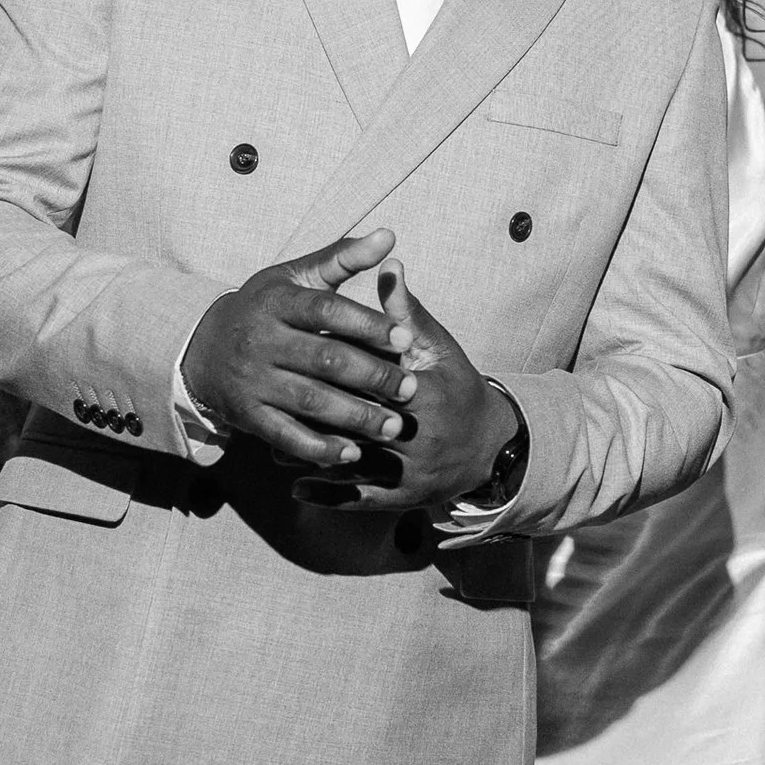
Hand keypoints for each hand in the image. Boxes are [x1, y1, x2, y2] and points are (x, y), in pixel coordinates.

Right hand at [179, 228, 418, 470]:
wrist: (203, 349)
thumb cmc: (265, 308)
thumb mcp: (295, 277)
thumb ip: (342, 258)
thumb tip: (390, 235)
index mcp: (277, 301)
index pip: (326, 309)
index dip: (367, 324)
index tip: (407, 338)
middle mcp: (261, 340)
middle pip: (324, 358)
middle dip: (372, 376)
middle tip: (411, 390)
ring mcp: (252, 380)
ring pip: (309, 400)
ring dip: (356, 416)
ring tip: (394, 427)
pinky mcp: (247, 415)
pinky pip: (285, 435)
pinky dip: (318, 447)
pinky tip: (352, 454)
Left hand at [293, 264, 515, 509]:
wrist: (490, 447)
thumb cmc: (457, 389)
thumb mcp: (438, 348)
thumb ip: (407, 312)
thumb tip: (387, 264)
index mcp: (423, 393)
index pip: (371, 378)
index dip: (335, 370)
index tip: (298, 357)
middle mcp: (415, 436)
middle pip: (354, 423)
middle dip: (314, 416)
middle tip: (273, 405)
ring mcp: (408, 471)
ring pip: (351, 465)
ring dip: (312, 458)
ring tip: (273, 449)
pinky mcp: (403, 498)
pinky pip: (359, 499)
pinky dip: (326, 496)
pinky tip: (297, 488)